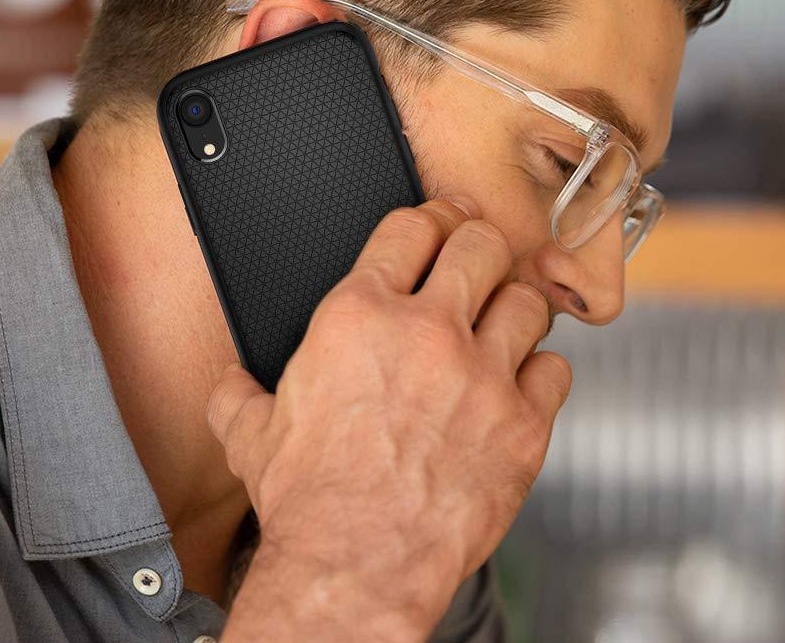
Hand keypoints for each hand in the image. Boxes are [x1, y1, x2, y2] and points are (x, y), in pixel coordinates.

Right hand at [207, 196, 571, 632]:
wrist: (355, 567)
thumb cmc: (308, 500)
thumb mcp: (251, 434)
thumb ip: (238, 394)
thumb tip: (230, 386)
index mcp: (358, 315)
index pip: (411, 226)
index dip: (429, 218)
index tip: (438, 225)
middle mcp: (426, 332)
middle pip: (480, 243)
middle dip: (479, 243)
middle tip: (478, 257)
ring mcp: (481, 376)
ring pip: (526, 300)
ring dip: (514, 306)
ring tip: (501, 322)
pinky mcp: (521, 425)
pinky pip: (554, 370)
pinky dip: (540, 372)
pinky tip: (520, 384)